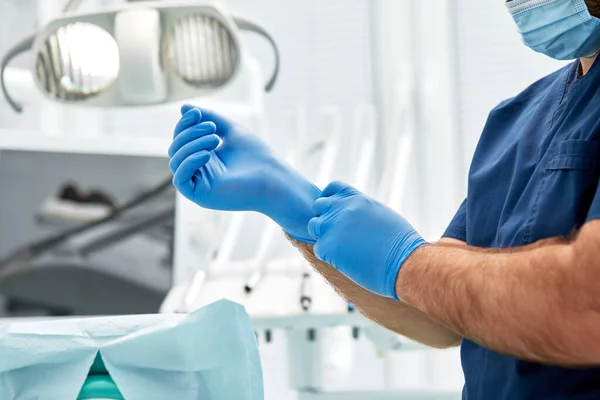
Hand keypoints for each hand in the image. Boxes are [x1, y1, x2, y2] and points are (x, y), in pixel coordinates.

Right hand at [168, 105, 320, 242]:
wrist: (273, 178)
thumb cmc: (257, 156)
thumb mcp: (230, 130)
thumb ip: (208, 118)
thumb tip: (183, 108)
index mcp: (204, 158)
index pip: (180, 139)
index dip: (184, 125)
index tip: (196, 113)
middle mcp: (198, 172)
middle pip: (175, 149)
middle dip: (190, 134)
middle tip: (213, 129)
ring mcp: (198, 185)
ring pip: (176, 161)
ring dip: (192, 145)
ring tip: (215, 139)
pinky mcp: (200, 196)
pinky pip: (180, 179)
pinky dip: (189, 162)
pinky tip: (207, 154)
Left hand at [307, 182, 425, 298]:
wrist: (405, 262)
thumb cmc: (401, 244)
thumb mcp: (382, 215)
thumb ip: (362, 211)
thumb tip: (354, 216)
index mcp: (358, 199)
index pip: (333, 188)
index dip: (329, 199)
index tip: (332, 209)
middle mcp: (343, 208)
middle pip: (319, 206)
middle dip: (325, 218)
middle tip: (337, 233)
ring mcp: (333, 226)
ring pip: (314, 226)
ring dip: (324, 236)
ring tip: (343, 248)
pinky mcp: (328, 246)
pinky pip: (319, 248)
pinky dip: (329, 255)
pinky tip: (346, 260)